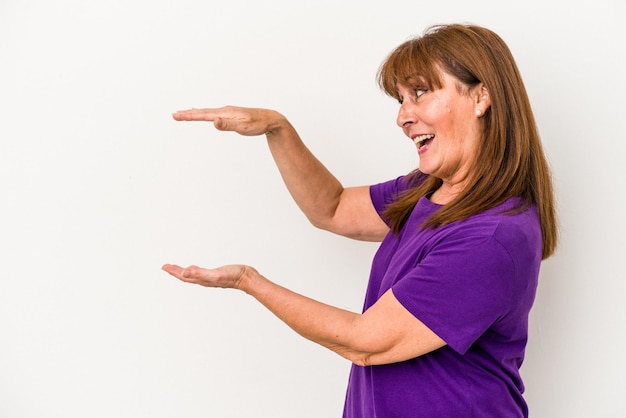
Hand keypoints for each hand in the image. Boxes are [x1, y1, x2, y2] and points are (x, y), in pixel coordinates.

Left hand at [162, 263, 253, 289]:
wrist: (247, 278)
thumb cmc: (233, 276)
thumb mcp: (215, 274)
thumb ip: (200, 273)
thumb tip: (185, 271)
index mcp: (202, 279)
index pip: (184, 276)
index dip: (173, 272)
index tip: (164, 267)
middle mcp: (204, 280)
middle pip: (186, 276)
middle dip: (175, 271)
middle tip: (165, 266)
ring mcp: (210, 278)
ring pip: (192, 275)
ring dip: (183, 271)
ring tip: (176, 268)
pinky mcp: (216, 274)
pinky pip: (200, 273)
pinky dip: (194, 270)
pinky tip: (194, 268)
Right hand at [172, 106, 286, 136]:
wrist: (270, 119)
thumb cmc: (257, 124)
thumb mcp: (243, 126)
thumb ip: (227, 125)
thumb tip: (213, 122)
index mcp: (225, 113)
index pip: (203, 115)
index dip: (189, 116)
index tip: (177, 116)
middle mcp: (224, 110)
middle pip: (202, 112)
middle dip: (188, 114)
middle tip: (174, 115)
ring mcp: (227, 112)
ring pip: (207, 112)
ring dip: (194, 113)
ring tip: (184, 113)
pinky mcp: (231, 116)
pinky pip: (214, 114)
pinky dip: (205, 114)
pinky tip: (205, 115)